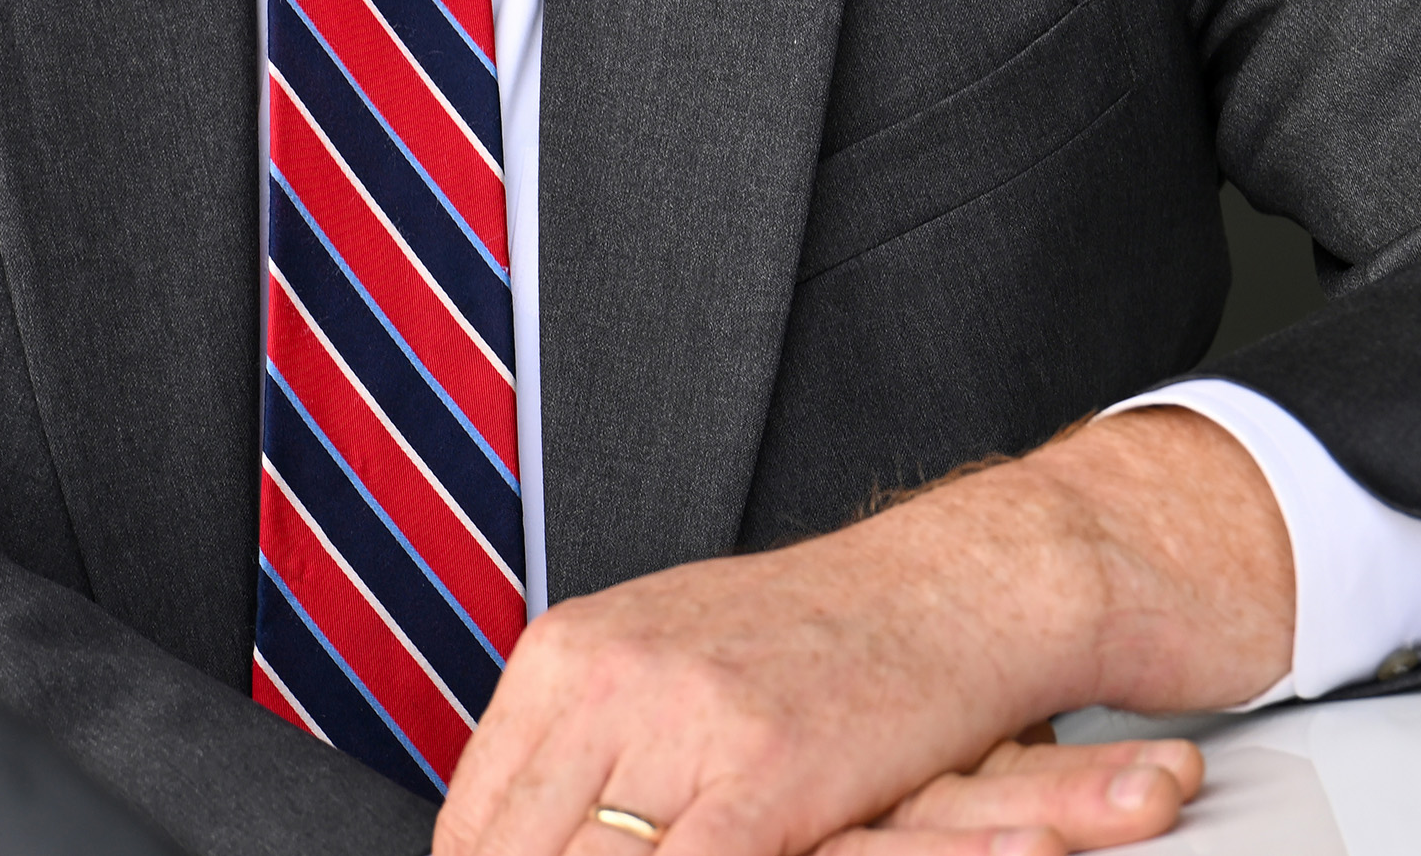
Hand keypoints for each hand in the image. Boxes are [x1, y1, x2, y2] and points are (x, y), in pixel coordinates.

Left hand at [432, 407, 1290, 855]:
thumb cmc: (810, 637)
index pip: (470, 825)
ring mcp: (687, 722)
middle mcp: (608, 676)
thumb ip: (581, 743)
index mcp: (566, 652)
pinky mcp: (770, 772)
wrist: (950, 589)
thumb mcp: (659, 657)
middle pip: (509, 855)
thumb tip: (501, 834)